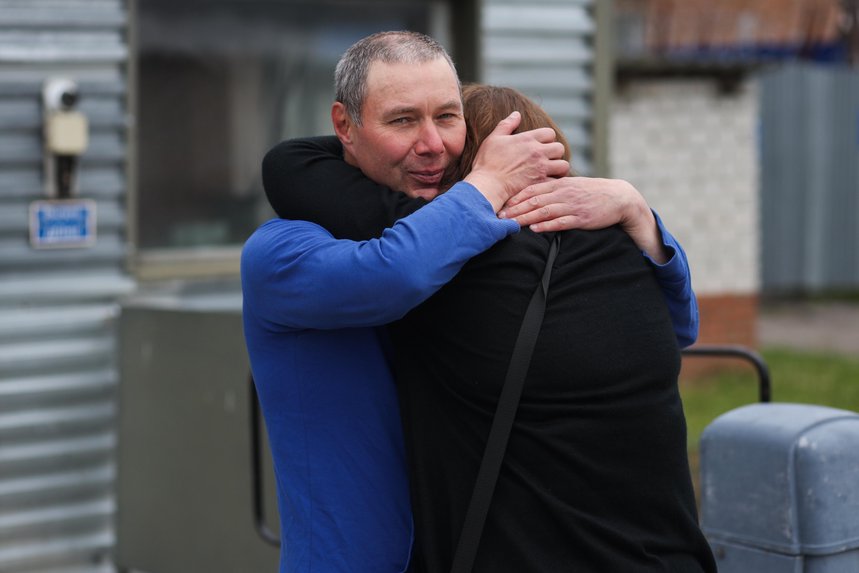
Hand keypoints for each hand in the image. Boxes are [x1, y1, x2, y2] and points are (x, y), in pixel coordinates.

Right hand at [464, 112, 568, 211]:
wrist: (487, 185)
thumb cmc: (487, 162)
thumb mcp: (494, 139)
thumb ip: (507, 124)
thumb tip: (516, 114)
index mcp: (528, 139)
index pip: (550, 133)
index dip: (547, 139)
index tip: (540, 145)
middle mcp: (538, 152)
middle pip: (560, 148)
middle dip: (555, 153)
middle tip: (547, 158)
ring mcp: (541, 169)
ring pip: (563, 165)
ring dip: (558, 168)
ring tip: (551, 171)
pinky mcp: (540, 184)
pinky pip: (556, 182)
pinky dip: (553, 183)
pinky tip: (545, 183)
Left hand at [498, 176, 670, 263]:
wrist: (618, 197)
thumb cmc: (591, 193)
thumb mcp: (571, 186)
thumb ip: (553, 189)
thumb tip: (533, 194)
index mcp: (559, 184)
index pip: (532, 189)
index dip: (515, 197)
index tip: (500, 204)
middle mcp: (563, 193)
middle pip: (534, 200)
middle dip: (515, 209)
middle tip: (498, 216)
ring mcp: (571, 206)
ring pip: (544, 211)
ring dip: (526, 218)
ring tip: (511, 224)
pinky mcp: (581, 218)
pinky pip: (561, 222)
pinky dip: (547, 226)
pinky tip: (535, 229)